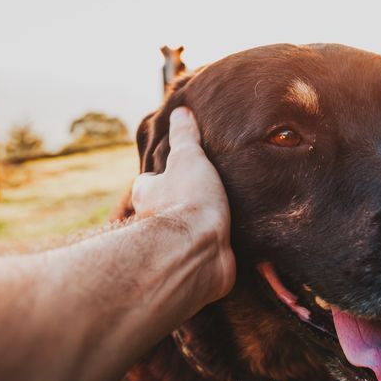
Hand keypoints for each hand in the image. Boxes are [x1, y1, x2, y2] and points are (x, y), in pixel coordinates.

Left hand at [130, 107, 235, 304]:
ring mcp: (175, 248)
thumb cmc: (189, 201)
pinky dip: (215, 253)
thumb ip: (185, 136)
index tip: (177, 172)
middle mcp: (154, 224)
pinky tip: (233, 247)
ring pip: (183, 236)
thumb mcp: (188, 158)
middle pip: (162, 210)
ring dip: (198, 231)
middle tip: (202, 197)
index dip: (161, 177)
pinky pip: (206, 258)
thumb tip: (180, 111)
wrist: (199, 250)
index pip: (148, 182)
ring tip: (224, 220)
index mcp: (147, 195)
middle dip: (177, 206)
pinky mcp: (196, 268)